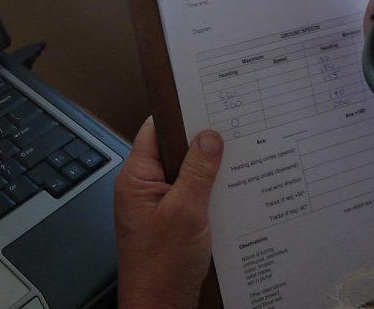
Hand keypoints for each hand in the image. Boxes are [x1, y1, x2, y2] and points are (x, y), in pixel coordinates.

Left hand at [115, 117, 222, 308]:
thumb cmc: (161, 269)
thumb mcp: (186, 213)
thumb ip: (197, 172)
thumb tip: (209, 137)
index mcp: (135, 178)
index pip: (155, 130)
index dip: (181, 116)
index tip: (208, 105)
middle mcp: (143, 188)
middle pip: (173, 151)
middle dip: (201, 144)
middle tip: (233, 133)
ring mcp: (157, 206)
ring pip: (185, 175)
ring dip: (208, 172)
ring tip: (237, 161)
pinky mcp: (170, 222)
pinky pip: (191, 197)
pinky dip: (209, 194)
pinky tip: (231, 194)